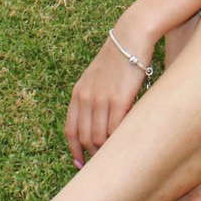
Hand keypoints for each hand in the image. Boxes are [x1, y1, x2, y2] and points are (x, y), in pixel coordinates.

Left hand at [64, 23, 155, 164]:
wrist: (131, 36)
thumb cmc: (119, 55)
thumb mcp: (97, 76)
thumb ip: (93, 96)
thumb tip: (97, 120)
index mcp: (78, 93)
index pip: (70, 130)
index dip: (74, 150)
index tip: (80, 164)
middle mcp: (86, 98)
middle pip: (84, 138)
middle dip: (93, 154)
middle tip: (105, 162)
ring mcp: (101, 99)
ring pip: (99, 138)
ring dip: (107, 149)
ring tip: (117, 152)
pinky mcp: (119, 100)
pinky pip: (115, 129)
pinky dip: (119, 139)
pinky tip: (127, 140)